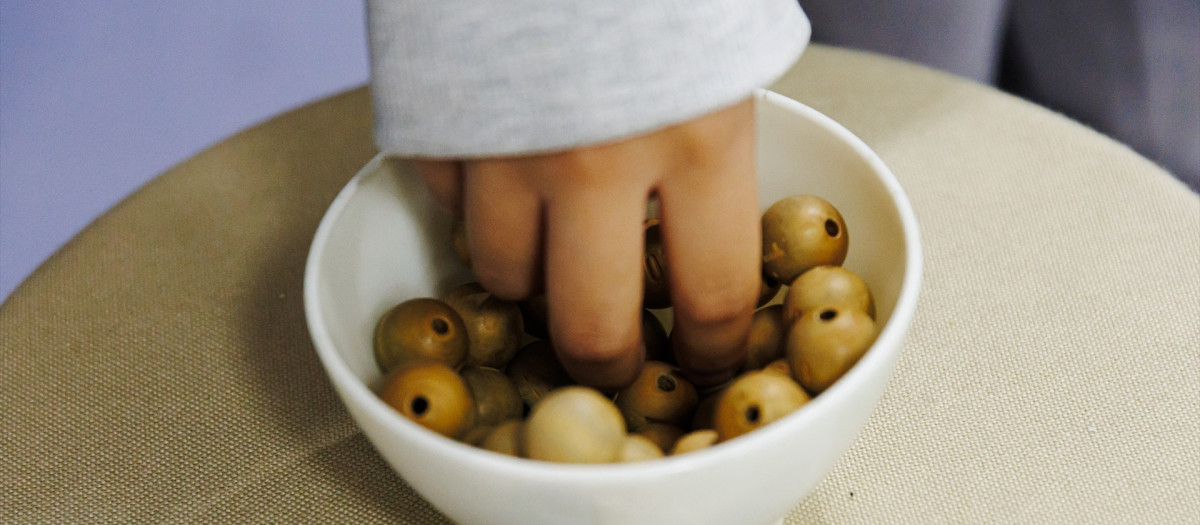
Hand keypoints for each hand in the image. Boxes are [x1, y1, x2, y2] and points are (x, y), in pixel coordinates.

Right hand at [414, 98, 759, 389]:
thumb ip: (721, 129)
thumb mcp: (728, 40)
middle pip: (590, 328)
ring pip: (504, 276)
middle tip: (614, 351)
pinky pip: (447, 205)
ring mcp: (505, 151)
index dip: (713, 345)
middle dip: (605, 359)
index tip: (707, 354)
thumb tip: (725, 194)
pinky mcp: (433, 125)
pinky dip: (472, 203)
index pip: (713, 296)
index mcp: (698, 139)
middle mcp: (595, 162)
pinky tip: (504, 171)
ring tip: (555, 238)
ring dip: (532, 271)